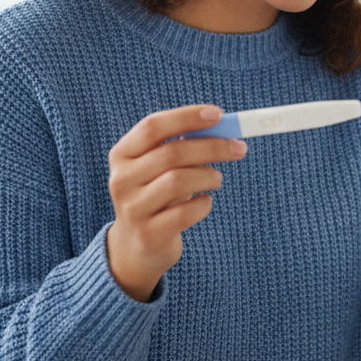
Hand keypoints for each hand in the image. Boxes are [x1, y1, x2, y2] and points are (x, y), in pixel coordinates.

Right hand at [105, 105, 246, 301]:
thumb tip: (223, 126)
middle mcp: (121, 180)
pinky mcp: (148, 234)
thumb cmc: (157, 194)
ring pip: (179, 181)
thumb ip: (183, 145)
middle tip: (239, 147)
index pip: (153, 126)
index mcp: (123, 154)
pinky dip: (204, 204)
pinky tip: (203, 202)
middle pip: (171, 153)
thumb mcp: (161, 167)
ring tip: (216, 179)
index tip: (218, 114)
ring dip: (208, 176)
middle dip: (212, 147)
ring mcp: (132, 208)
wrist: (137, 246)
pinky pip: (186, 212)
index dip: (187, 117)